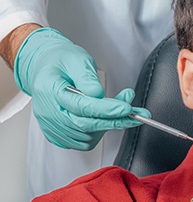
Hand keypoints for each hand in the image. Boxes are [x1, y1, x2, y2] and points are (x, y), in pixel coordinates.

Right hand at [13, 28, 148, 149]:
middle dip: (115, 120)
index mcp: (50, 90)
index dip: (106, 109)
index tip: (126, 108)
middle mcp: (49, 112)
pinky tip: (106, 118)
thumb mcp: (76, 59)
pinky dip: (99, 132)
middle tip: (137, 114)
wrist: (46, 68)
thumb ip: (86, 77)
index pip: (81, 106)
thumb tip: (97, 93)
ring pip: (87, 136)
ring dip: (109, 125)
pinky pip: (83, 142)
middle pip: (85, 124)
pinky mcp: (58, 135)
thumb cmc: (62, 61)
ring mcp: (52, 126)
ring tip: (121, 107)